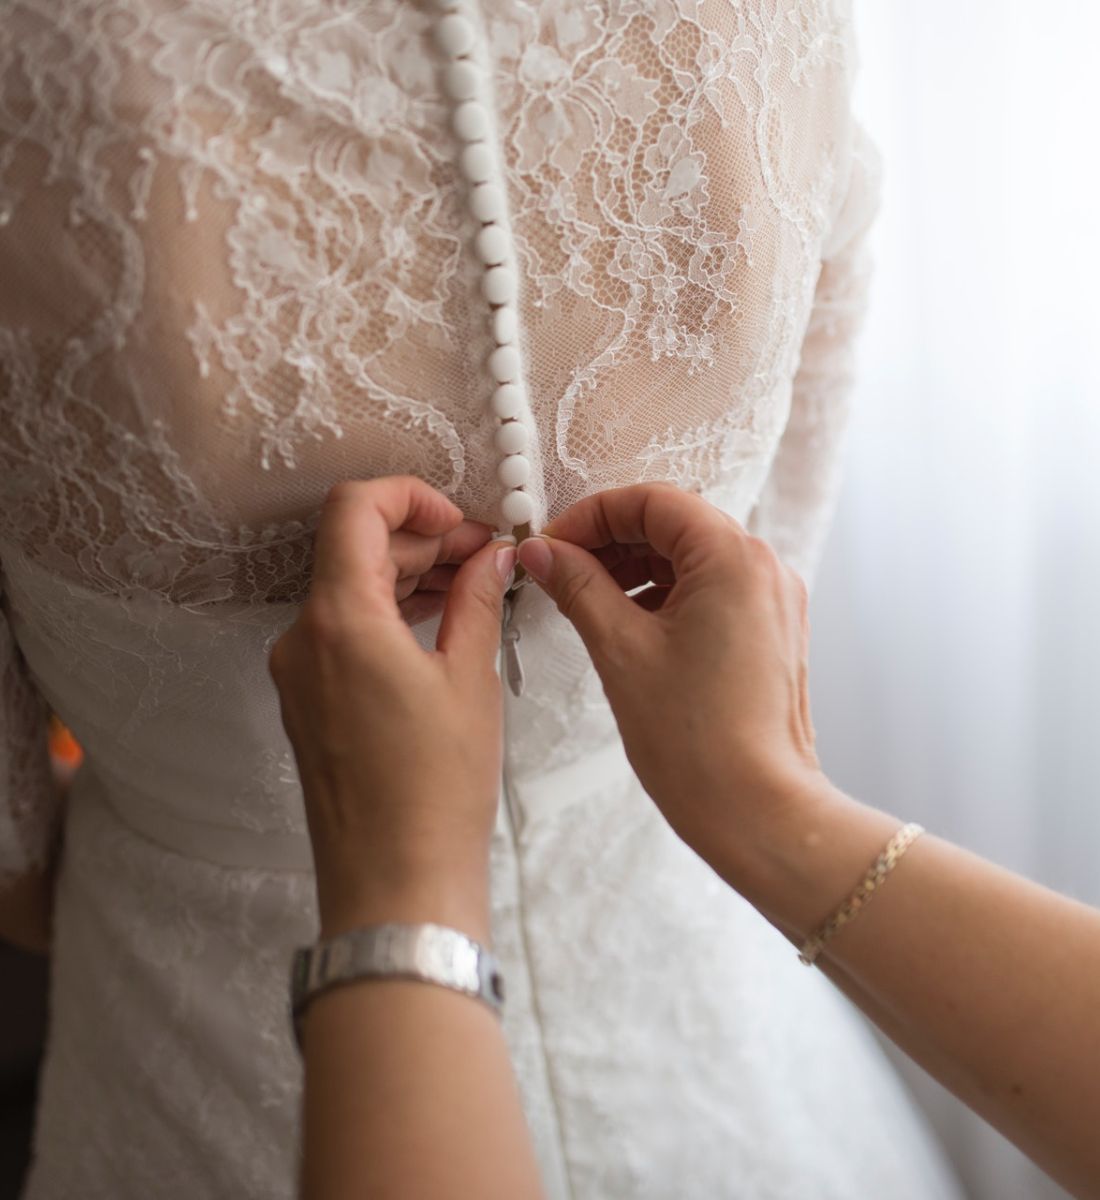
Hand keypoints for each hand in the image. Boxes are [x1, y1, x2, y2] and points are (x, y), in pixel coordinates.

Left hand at [270, 477, 514, 940]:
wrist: (394, 884)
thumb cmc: (436, 790)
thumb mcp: (470, 680)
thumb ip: (476, 600)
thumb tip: (492, 556)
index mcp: (339, 620)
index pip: (354, 509)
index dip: (411, 496)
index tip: (461, 520)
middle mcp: (302, 638)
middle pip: (353, 548)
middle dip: (421, 538)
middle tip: (487, 554)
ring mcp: (298, 673)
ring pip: (349, 590)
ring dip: (407, 575)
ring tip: (475, 585)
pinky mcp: (308, 703)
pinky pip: (343, 633)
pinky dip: (388, 614)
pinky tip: (440, 622)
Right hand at [516, 483, 830, 885]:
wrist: (756, 811)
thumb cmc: (697, 740)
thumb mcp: (620, 650)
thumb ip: (578, 586)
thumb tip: (543, 552)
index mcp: (733, 558)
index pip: (653, 501)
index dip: (593, 515)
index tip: (552, 544)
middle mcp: (764, 568)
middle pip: (674, 525)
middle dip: (612, 542)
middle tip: (559, 571)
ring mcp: (773, 601)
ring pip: (691, 559)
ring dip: (634, 569)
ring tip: (584, 601)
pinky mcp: (769, 633)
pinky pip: (710, 592)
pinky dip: (663, 596)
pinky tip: (624, 624)